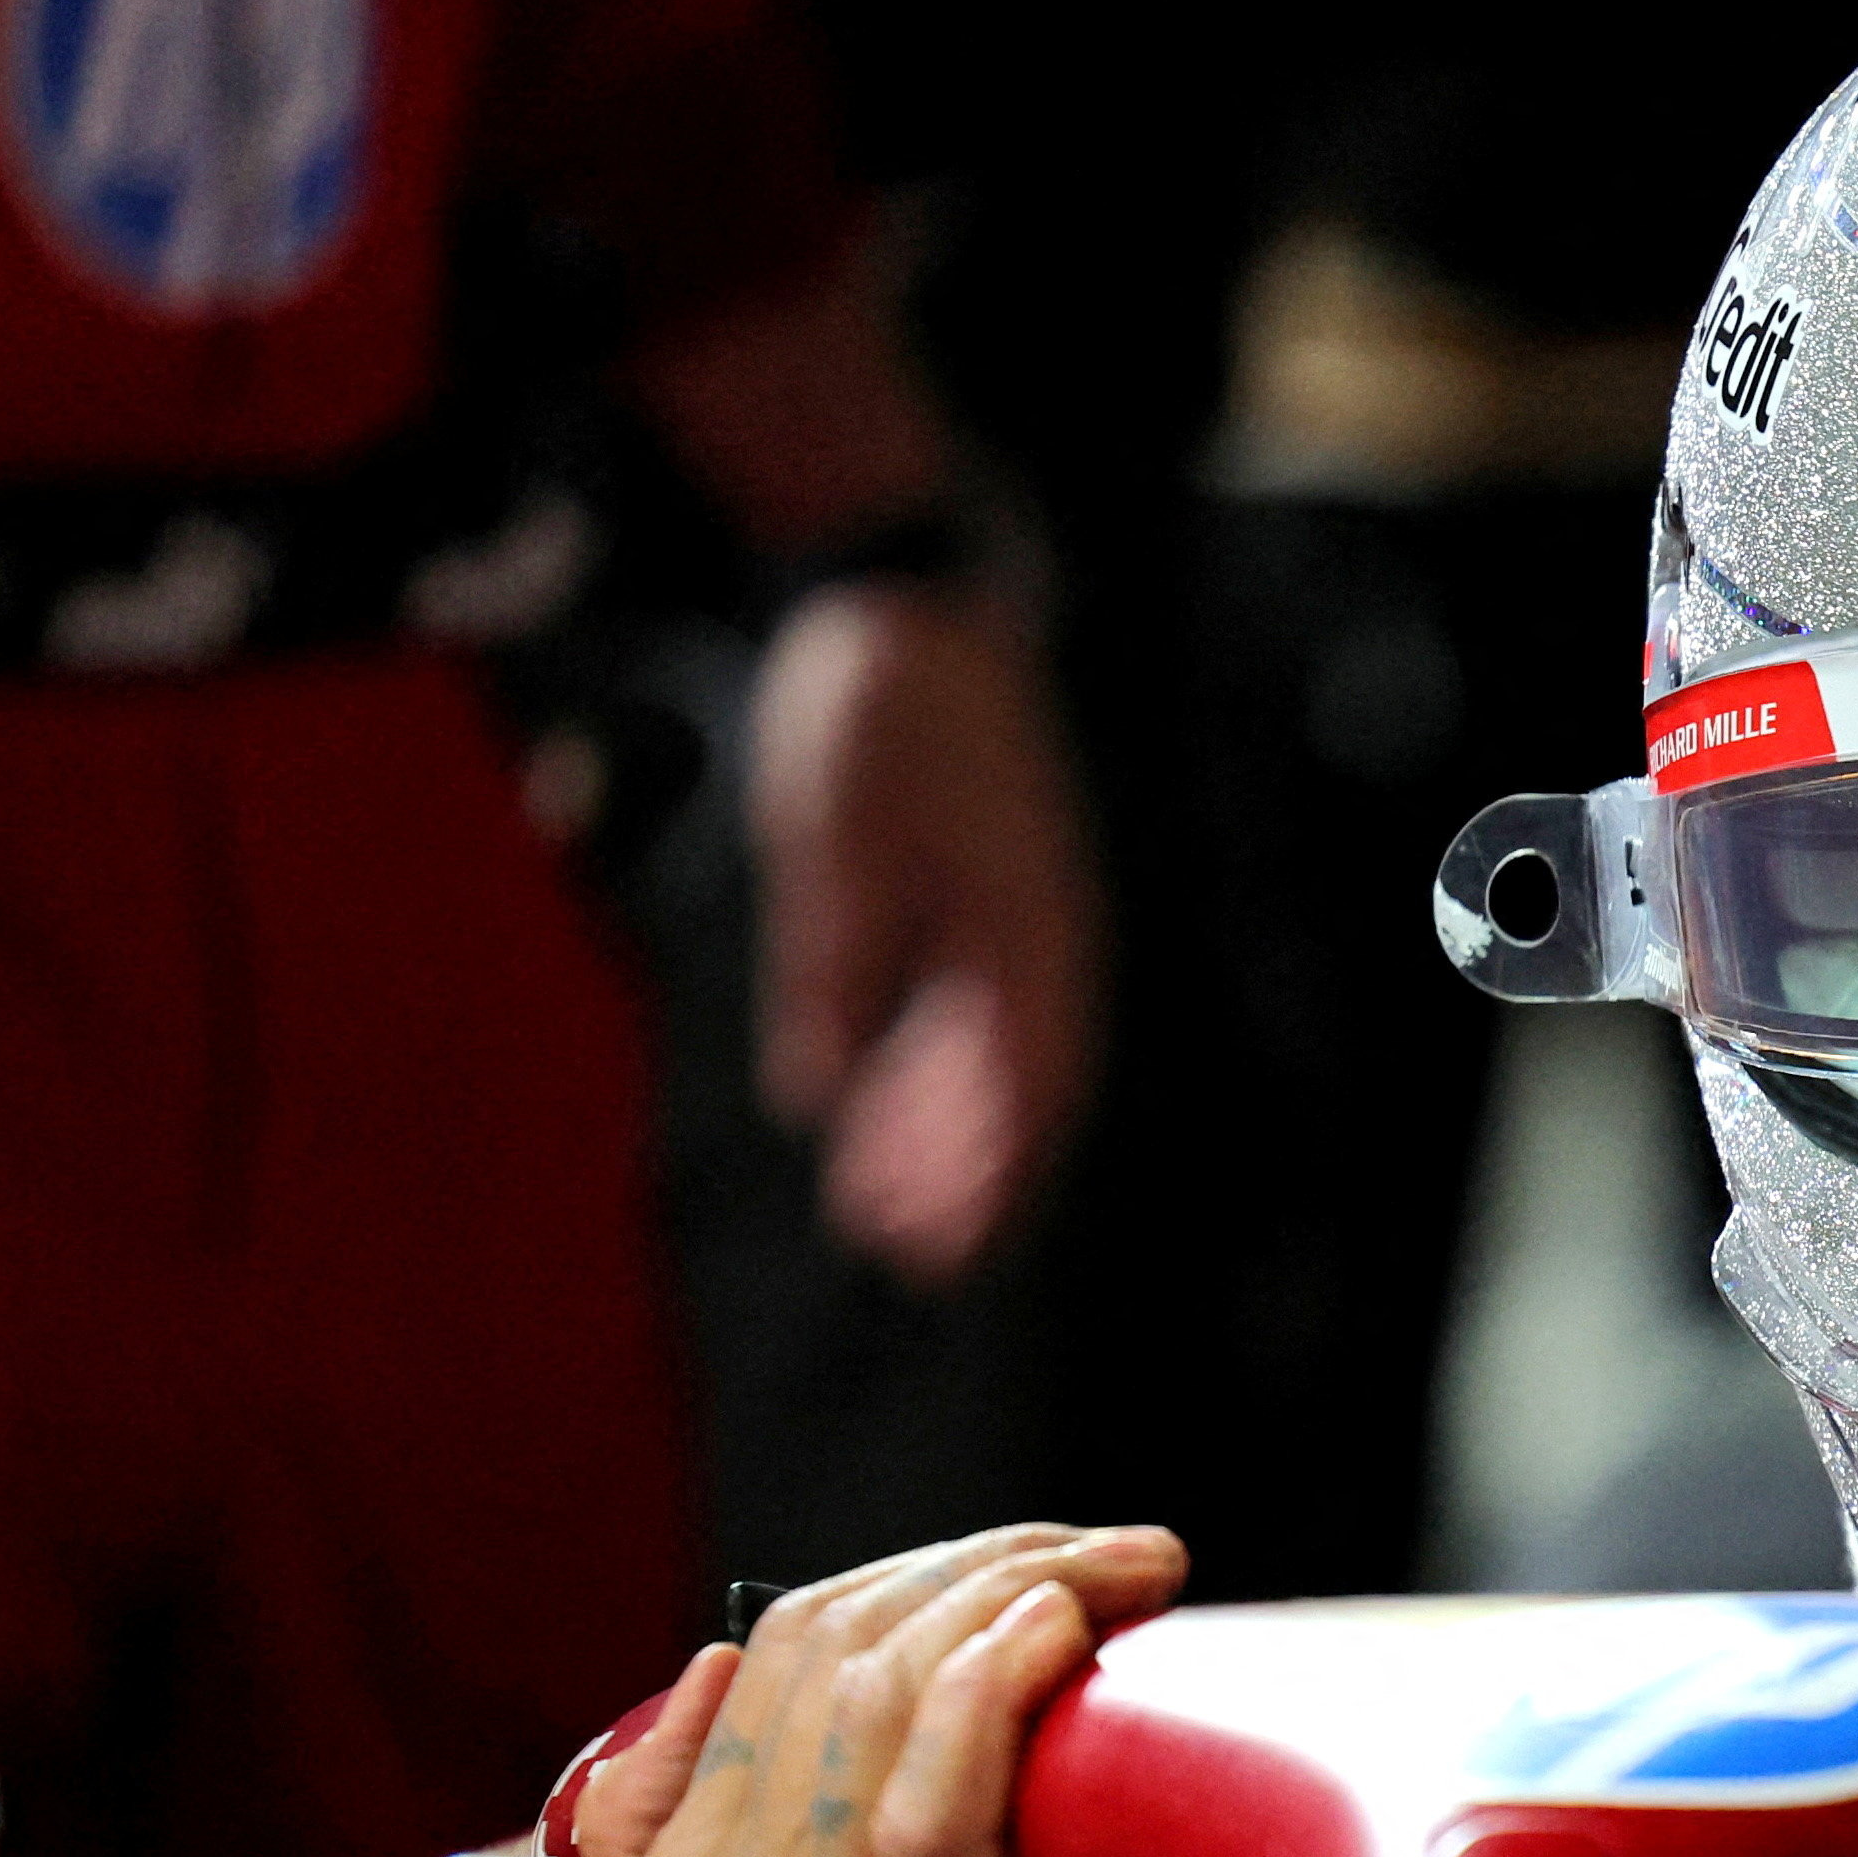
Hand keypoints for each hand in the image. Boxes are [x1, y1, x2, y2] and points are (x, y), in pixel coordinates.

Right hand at [577, 1525, 1196, 1856]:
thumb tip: (714, 1683)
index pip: (748, 1669)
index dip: (895, 1576)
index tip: (1019, 1564)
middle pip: (819, 1659)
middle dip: (978, 1563)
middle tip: (1100, 1557)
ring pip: (883, 1701)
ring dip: (1024, 1589)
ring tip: (1126, 1575)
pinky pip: (946, 1803)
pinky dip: (1008, 1684)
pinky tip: (1076, 1632)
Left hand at [748, 582, 1100, 1287]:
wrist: (905, 601)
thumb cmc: (876, 717)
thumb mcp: (830, 846)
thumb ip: (832, 976)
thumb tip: (818, 1100)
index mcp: (1025, 932)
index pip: (1028, 1093)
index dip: (986, 1182)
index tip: (935, 1251)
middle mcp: (1039, 938)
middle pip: (1020, 1093)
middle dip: (966, 1180)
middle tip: (905, 1255)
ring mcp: (1015, 915)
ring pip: (992, 1058)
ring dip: (942, 1134)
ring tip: (876, 1198)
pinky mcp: (979, 893)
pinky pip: (969, 1008)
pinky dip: (928, 1066)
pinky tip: (870, 1098)